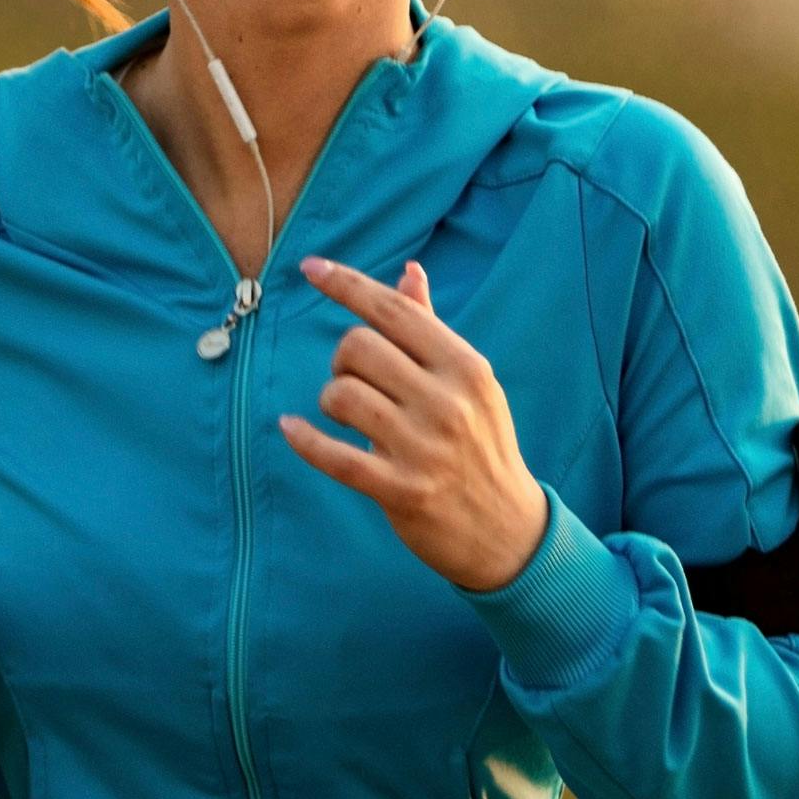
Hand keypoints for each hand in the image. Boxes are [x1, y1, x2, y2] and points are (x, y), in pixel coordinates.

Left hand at [279, 256, 549, 591]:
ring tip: (346, 415)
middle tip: (354, 380)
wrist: (508, 530)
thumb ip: (431, 329)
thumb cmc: (481, 444)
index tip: (309, 268)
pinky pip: (334, 456)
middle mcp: (447, 401)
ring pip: (341, 395)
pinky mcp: (402, 491)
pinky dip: (304, 440)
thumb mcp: (469, 383)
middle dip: (341, 359)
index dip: (346, 284)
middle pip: (357, 347)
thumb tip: (408, 272)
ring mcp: (424, 448)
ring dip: (331, 401)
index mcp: (464, 366)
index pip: (394, 311)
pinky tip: (291, 429)